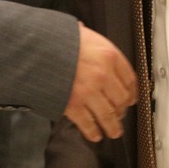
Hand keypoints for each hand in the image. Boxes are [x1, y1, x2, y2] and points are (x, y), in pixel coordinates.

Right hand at [64, 22, 136, 141]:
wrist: (36, 48)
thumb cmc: (57, 38)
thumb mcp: (82, 33)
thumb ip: (95, 46)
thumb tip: (96, 50)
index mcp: (109, 55)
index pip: (130, 79)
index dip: (132, 92)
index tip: (132, 98)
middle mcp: (103, 75)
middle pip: (122, 100)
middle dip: (122, 110)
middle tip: (120, 115)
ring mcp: (89, 92)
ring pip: (109, 116)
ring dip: (113, 127)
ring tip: (113, 132)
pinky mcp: (74, 106)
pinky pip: (89, 124)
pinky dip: (93, 132)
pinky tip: (95, 134)